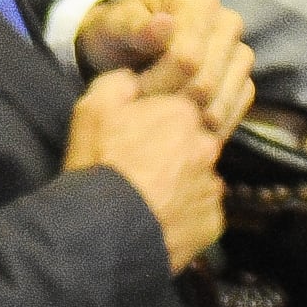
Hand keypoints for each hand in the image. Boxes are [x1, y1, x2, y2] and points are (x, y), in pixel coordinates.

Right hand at [63, 69, 225, 271]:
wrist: (106, 229)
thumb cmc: (101, 166)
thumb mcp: (94, 109)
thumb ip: (119, 83)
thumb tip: (134, 77)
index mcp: (183, 114)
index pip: (181, 113)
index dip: (158, 128)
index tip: (139, 143)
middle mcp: (207, 146)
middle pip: (194, 147)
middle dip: (175, 157)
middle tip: (144, 175)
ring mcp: (212, 186)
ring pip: (200, 181)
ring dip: (181, 188)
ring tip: (150, 202)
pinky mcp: (212, 223)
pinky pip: (203, 217)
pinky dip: (186, 219)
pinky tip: (161, 223)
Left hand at [77, 0, 254, 134]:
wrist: (125, 50)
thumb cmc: (117, 34)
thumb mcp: (114, 27)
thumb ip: (134, 27)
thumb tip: (164, 25)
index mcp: (201, 0)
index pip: (187, 59)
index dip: (156, 82)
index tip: (131, 88)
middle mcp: (228, 23)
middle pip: (205, 84)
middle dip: (168, 101)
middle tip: (141, 105)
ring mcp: (239, 53)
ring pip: (220, 103)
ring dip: (184, 118)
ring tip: (155, 110)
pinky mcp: (242, 81)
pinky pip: (232, 112)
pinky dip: (202, 126)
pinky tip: (177, 122)